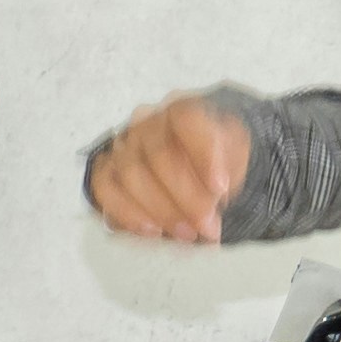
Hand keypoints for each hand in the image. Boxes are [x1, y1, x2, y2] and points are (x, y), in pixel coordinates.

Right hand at [83, 95, 251, 246]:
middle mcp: (147, 122)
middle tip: (208, 224)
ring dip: (161, 210)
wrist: (194, 163)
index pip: (187, 120)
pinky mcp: (106, 171)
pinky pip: (105, 189)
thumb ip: (230, 163)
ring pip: (131, 174)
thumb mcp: (235, 151)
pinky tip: (152, 230)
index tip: (220, 188)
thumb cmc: (212, 156)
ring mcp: (122, 145)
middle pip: (159, 154)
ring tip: (188, 233)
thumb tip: (216, 191)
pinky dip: (128, 213)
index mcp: (181, 108)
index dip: (204, 154)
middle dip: (186, 196)